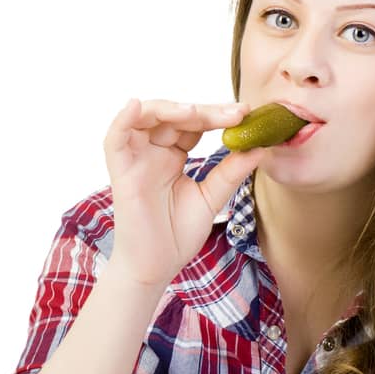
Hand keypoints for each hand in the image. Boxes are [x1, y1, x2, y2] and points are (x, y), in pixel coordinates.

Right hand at [102, 97, 270, 292]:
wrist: (156, 267)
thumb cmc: (177, 235)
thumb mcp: (211, 198)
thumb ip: (231, 172)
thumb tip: (261, 147)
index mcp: (173, 155)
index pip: (194, 124)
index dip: (218, 116)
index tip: (246, 113)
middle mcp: (153, 151)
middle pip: (174, 116)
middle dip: (204, 111)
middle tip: (235, 112)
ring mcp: (135, 159)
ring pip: (145, 118)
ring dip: (169, 109)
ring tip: (195, 111)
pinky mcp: (120, 172)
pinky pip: (114, 138)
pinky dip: (122, 119)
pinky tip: (136, 106)